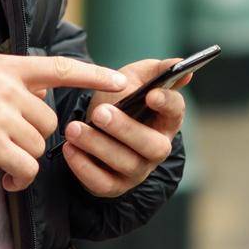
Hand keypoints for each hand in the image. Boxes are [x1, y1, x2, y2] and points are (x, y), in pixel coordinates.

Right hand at [0, 54, 127, 192]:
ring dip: (25, 158)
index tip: (121, 81)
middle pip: (48, 120)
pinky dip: (20, 178)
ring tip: (2, 163)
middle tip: (10, 144)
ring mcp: (1, 116)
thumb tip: (36, 90)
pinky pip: (25, 166)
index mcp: (6, 67)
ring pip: (38, 145)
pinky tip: (6, 178)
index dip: (94, 75)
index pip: (60, 68)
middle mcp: (8, 89)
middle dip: (35, 137)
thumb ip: (7, 78)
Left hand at [59, 57, 188, 198]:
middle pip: (152, 146)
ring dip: (98, 145)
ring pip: (125, 164)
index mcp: (165, 119)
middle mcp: (156, 149)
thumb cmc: (119, 98)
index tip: (150, 94)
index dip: (166, 103)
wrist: (93, 122)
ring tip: (74, 128)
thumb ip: (155, 69)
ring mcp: (137, 170)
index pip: (176, 112)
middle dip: (125, 129)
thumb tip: (179, 63)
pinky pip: (103, 183)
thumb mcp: (134, 78)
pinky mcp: (114, 186)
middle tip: (100, 112)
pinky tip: (70, 148)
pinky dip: (84, 167)